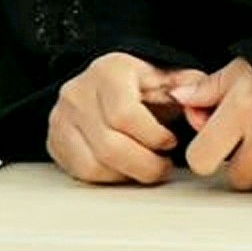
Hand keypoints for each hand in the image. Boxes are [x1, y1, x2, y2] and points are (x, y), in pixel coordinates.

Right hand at [47, 52, 193, 187]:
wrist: (106, 85)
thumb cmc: (142, 84)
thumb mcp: (170, 77)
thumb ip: (192, 87)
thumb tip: (195, 106)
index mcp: (109, 71)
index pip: (125, 115)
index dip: (153, 136)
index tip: (170, 142)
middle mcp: (78, 92)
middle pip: (110, 146)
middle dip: (145, 164)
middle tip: (163, 166)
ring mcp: (61, 117)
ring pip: (94, 165)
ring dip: (128, 174)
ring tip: (147, 166)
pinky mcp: (56, 141)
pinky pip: (82, 173)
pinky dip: (109, 178)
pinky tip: (125, 168)